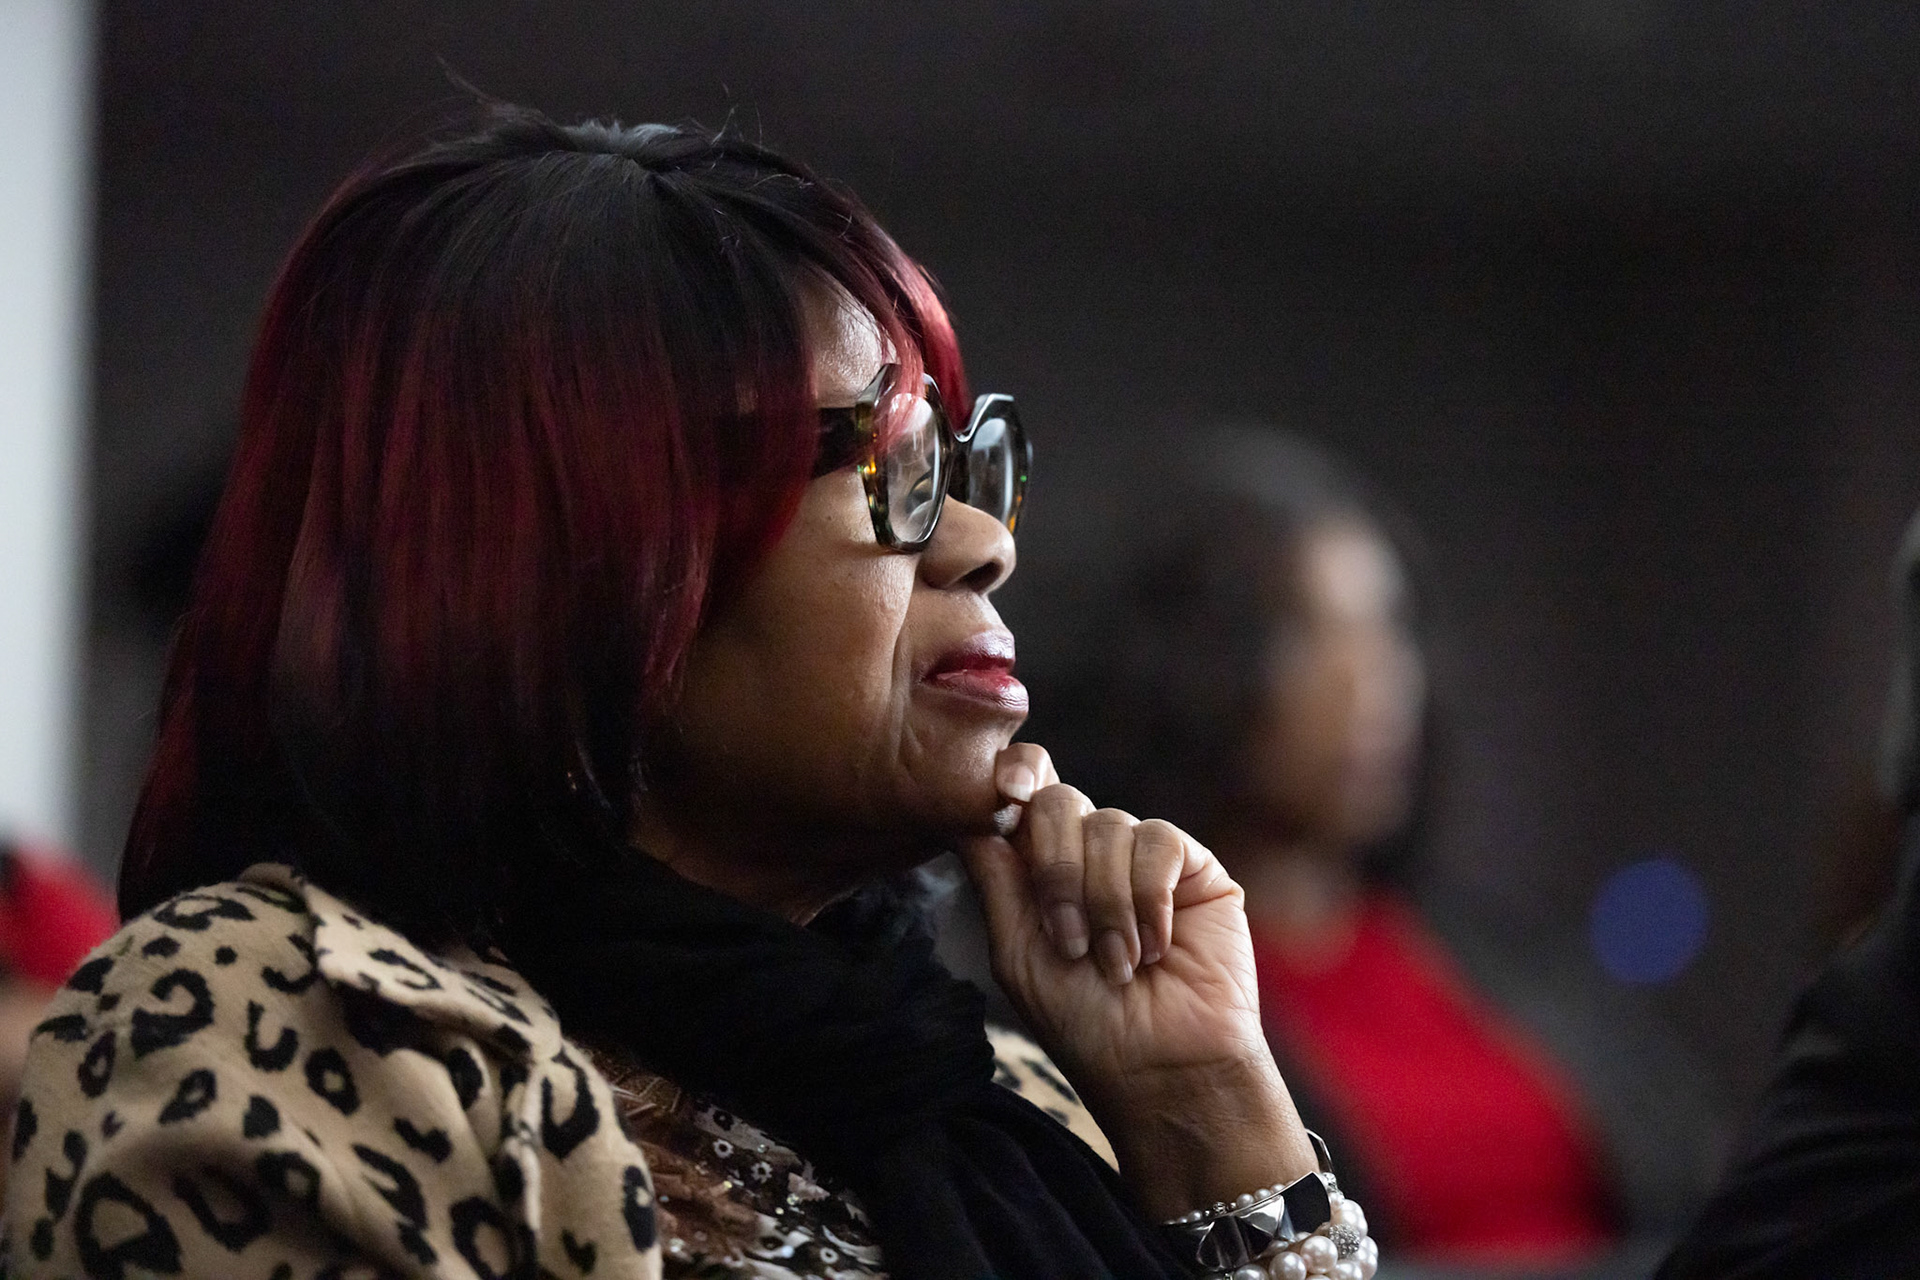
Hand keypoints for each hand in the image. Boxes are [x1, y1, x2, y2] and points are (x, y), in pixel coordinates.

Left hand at [961, 742, 1315, 1217]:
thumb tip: (967, 810)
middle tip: (1070, 942)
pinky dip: (1147, 898)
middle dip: (1056, 871)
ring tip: (1117, 964)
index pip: (1025, 794)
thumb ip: (996, 878)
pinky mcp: (1195, 868)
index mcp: (1044, 868)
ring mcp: (1143, 857)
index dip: (1014, 776)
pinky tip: (1153, 947)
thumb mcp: (1018, 951)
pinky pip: (1159, 841)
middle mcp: (1091, 853)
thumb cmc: (1084, 1022)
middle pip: (1059, 802)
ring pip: (1108, 825)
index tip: (1005, 796)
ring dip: (1104, 904)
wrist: (1159, 1067)